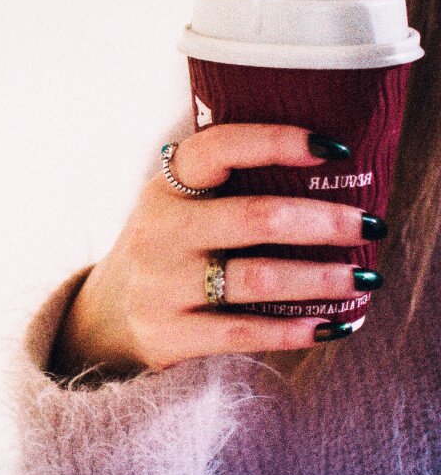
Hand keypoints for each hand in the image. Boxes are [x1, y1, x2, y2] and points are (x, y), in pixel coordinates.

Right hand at [50, 124, 384, 375]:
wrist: (106, 314)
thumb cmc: (166, 249)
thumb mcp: (176, 206)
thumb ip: (224, 188)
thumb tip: (328, 174)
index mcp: (165, 188)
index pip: (219, 148)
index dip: (277, 142)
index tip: (335, 149)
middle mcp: (159, 232)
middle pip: (255, 218)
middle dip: (324, 221)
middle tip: (370, 224)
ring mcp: (160, 284)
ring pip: (257, 278)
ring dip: (321, 278)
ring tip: (364, 278)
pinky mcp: (168, 332)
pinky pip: (243, 332)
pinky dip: (294, 330)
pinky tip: (330, 325)